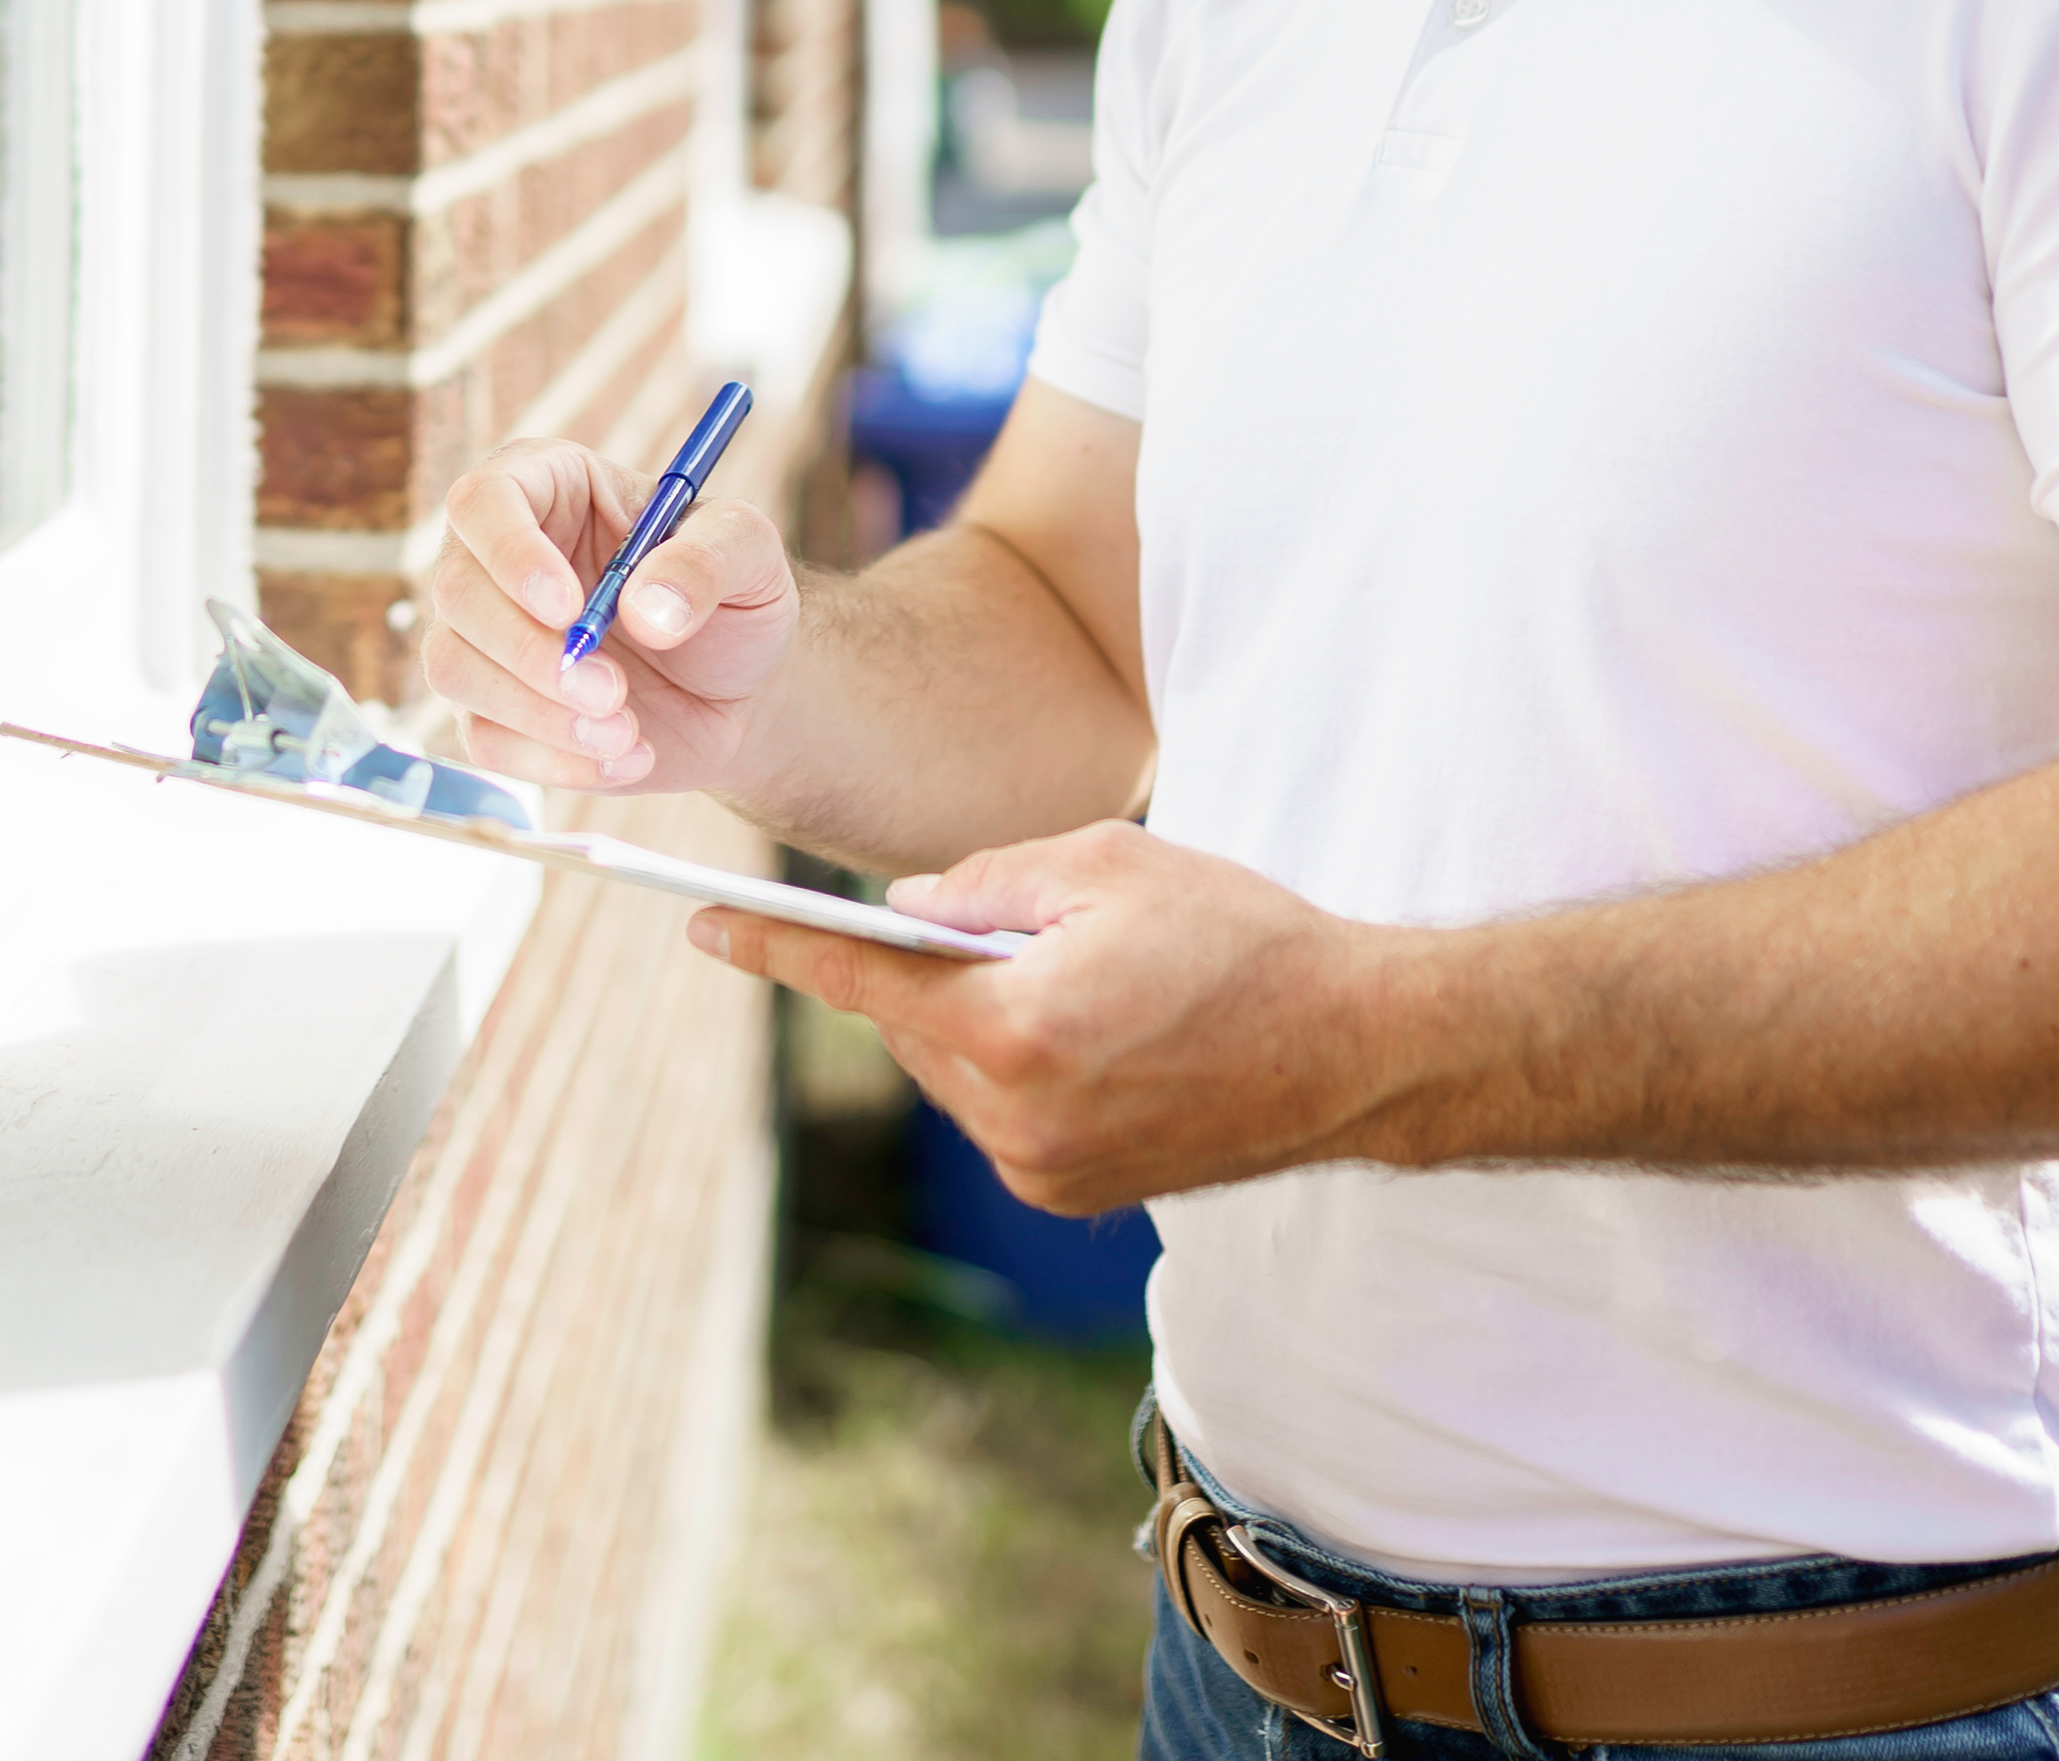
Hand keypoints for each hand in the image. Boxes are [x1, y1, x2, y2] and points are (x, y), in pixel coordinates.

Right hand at [424, 434, 801, 792]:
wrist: (736, 690)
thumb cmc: (732, 598)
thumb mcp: (750, 555)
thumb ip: (708, 561)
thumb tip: (644, 608)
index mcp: (548, 486)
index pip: (483, 499)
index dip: (511, 553)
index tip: (568, 607)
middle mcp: (497, 556)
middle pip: (457, 591)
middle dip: (532, 652)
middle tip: (612, 691)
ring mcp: (485, 636)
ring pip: (453, 668)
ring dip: (537, 713)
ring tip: (626, 732)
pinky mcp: (492, 709)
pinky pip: (482, 740)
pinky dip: (552, 760)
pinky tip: (625, 756)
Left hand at [687, 821, 1412, 1215]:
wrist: (1357, 1050)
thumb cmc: (1243, 938)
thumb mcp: (1108, 864)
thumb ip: (986, 882)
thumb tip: (908, 908)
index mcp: (1015, 1028)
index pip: (861, 978)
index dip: (775, 946)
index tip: (701, 922)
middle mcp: (1014, 1119)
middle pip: (909, 1026)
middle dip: (927, 965)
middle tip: (998, 917)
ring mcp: (1042, 1171)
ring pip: (953, 1070)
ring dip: (976, 1016)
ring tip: (1073, 973)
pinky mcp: (1071, 1194)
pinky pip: (999, 1112)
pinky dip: (1015, 1062)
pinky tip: (1093, 1029)